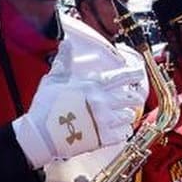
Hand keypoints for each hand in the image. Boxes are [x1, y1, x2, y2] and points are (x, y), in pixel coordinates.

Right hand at [12, 40, 144, 168]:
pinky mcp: (103, 138)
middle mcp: (102, 101)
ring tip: (123, 115)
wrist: (41, 135)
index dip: (134, 74)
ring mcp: (104, 120)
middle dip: (134, 97)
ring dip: (127, 115)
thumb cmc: (45, 107)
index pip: (120, 77)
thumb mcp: (53, 79)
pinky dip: (123, 132)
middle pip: (130, 97)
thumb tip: (66, 43)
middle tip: (134, 98)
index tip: (140, 73)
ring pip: (129, 116)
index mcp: (92, 85)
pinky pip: (123, 134)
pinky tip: (119, 131)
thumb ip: (63, 61)